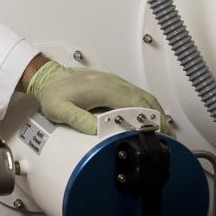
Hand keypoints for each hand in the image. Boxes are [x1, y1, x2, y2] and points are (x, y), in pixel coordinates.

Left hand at [26, 59, 168, 136]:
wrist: (47, 77)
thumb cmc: (53, 92)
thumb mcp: (60, 109)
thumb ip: (78, 120)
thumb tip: (97, 131)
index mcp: (104, 89)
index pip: (135, 103)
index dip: (150, 119)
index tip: (159, 133)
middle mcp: (113, 83)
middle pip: (145, 100)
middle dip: (160, 119)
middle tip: (167, 138)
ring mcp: (114, 83)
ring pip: (143, 96)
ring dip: (156, 113)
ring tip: (163, 132)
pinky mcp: (113, 85)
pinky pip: (136, 94)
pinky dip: (147, 107)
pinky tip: (149, 118)